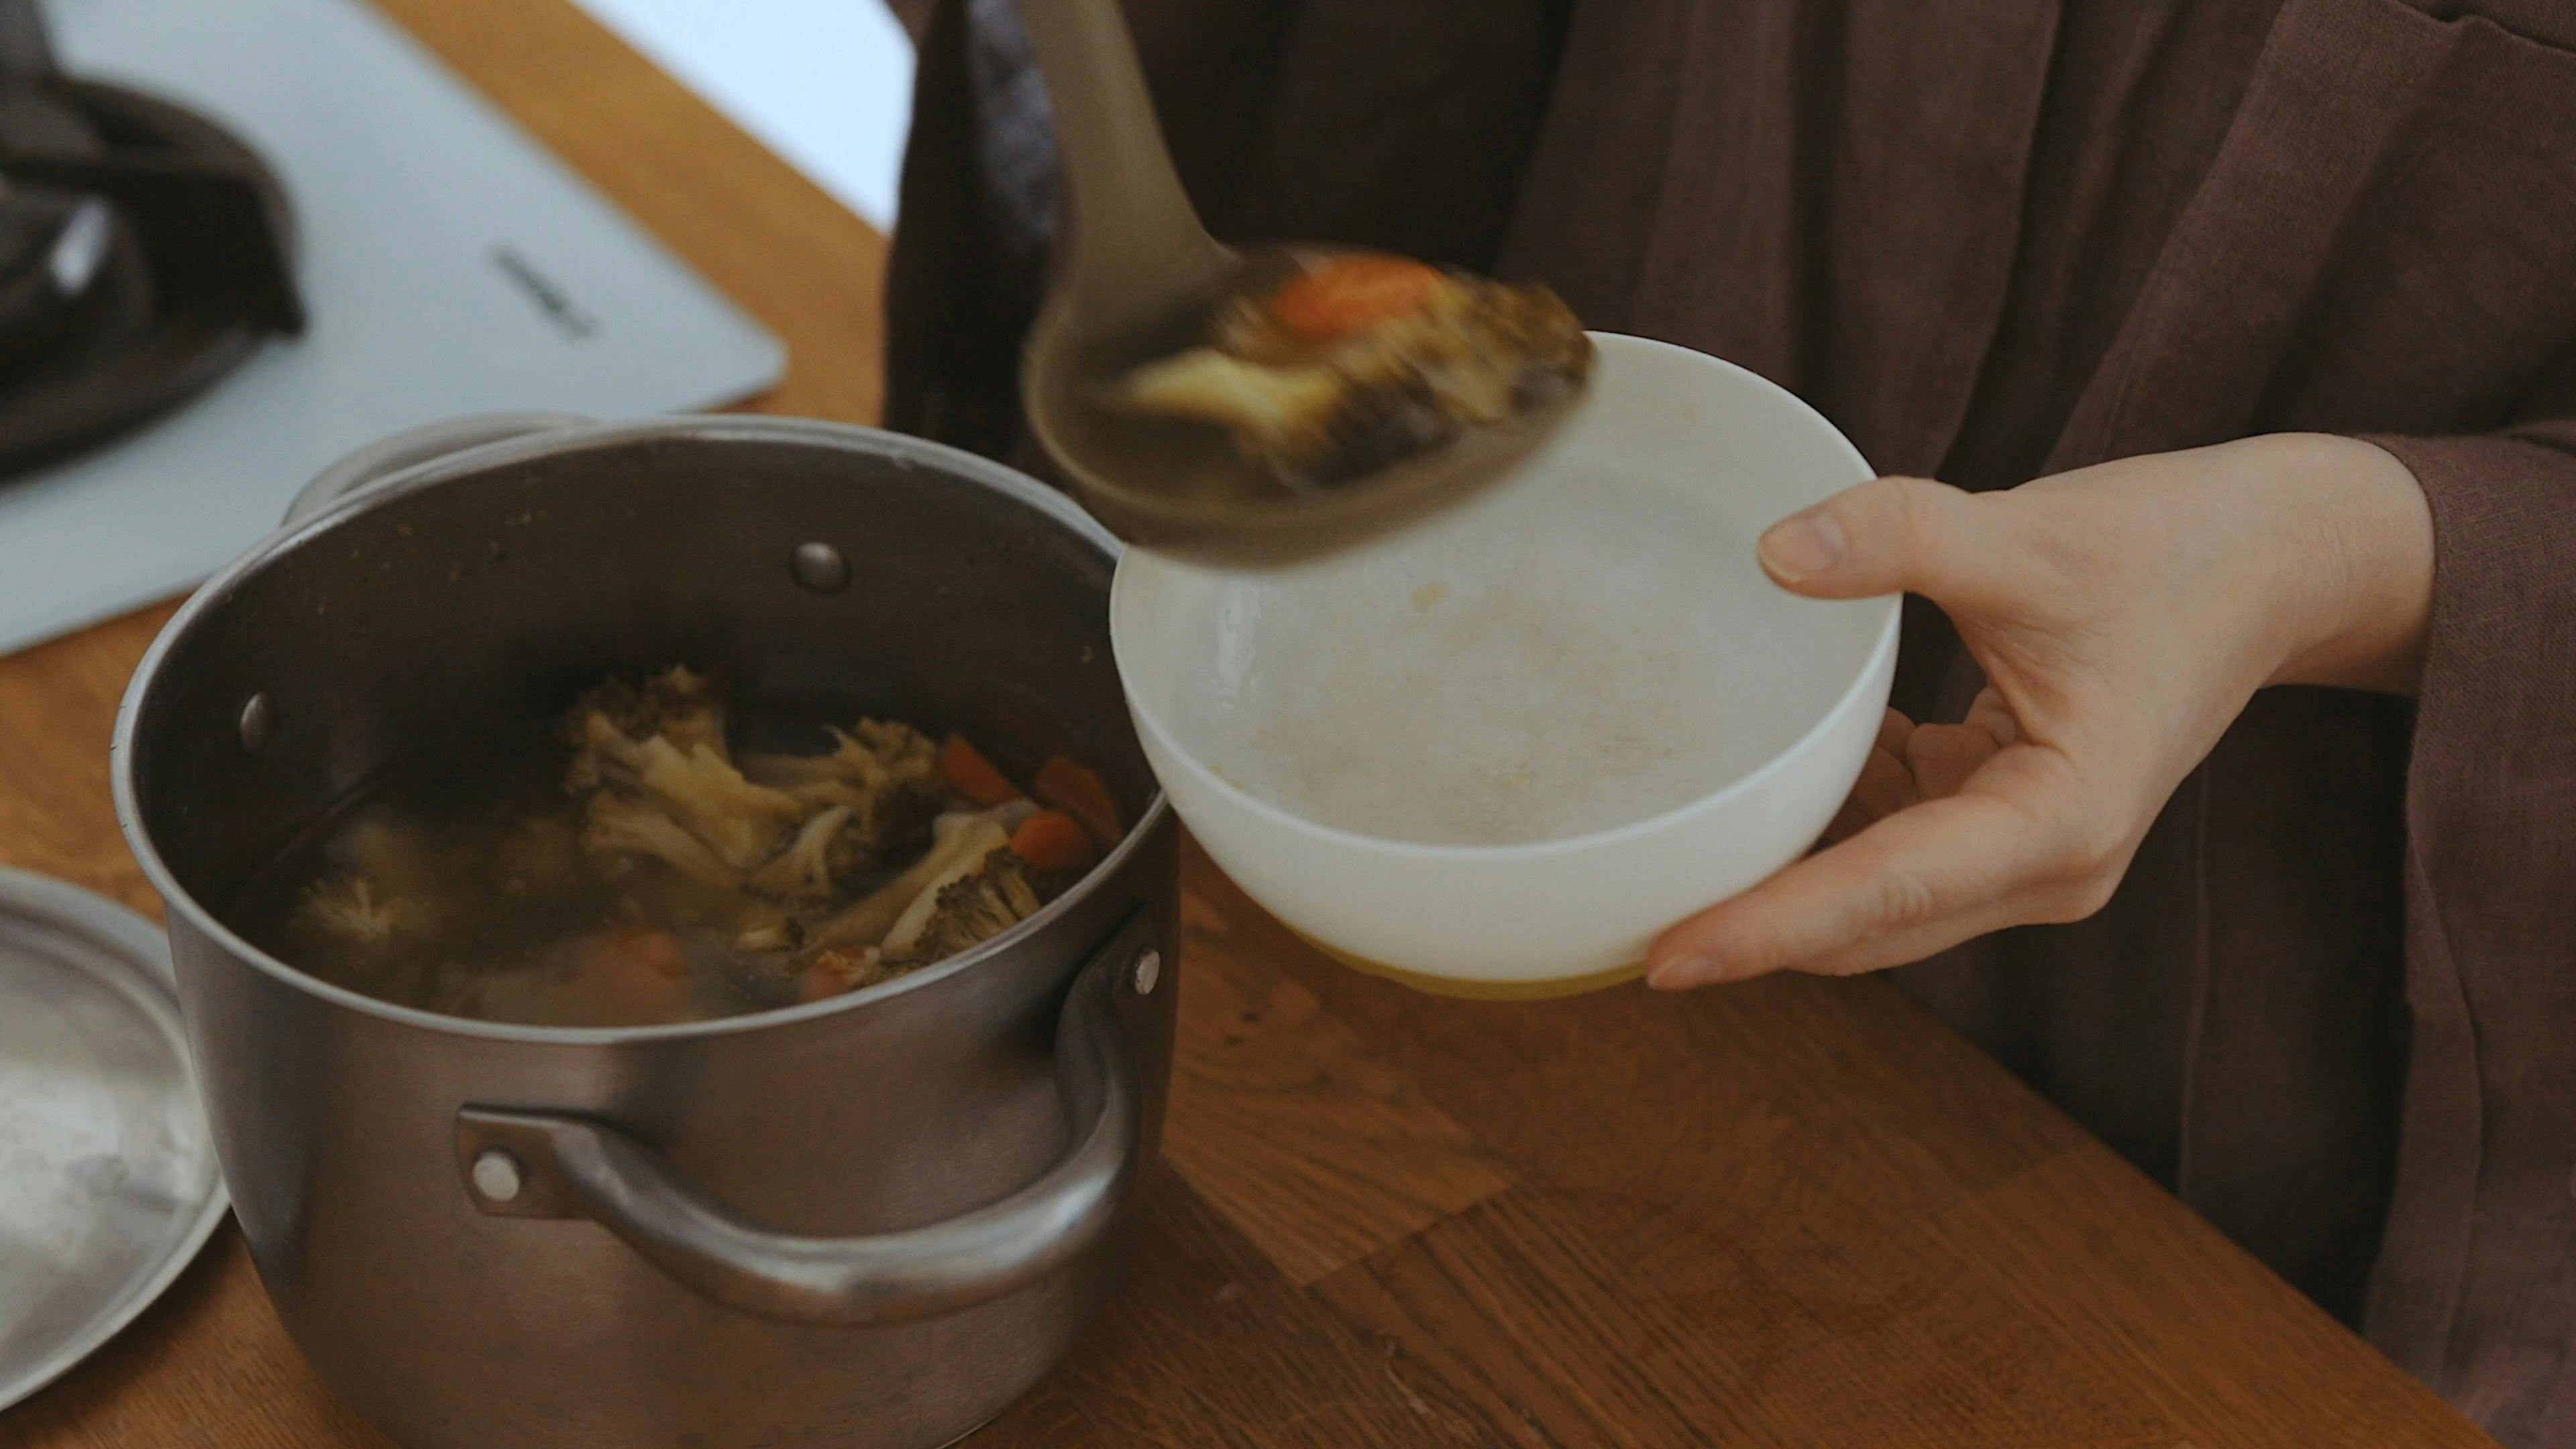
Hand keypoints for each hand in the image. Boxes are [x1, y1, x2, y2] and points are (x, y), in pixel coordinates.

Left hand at [1644, 433, 2434, 989]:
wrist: (2275, 559)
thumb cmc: (2174, 551)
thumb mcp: (2032, 536)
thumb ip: (1900, 539)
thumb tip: (1773, 553)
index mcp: (2060, 823)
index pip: (1884, 892)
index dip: (1769, 928)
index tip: (1664, 957)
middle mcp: (2046, 866)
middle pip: (1868, 922)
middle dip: (1753, 927)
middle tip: (1619, 922)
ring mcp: (2026, 852)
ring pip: (1873, 893)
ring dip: (1782, 875)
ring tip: (1660, 855)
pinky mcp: (2006, 816)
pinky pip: (1892, 841)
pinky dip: (1826, 820)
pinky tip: (1762, 778)